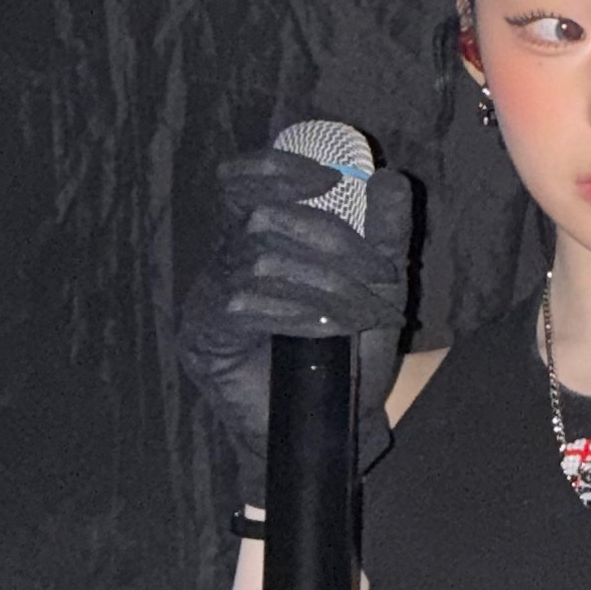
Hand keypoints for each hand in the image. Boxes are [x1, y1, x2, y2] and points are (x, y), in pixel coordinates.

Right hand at [176, 144, 414, 497]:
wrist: (334, 423)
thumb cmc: (351, 349)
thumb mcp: (381, 285)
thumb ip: (387, 232)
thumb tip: (388, 177)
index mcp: (258, 234)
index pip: (240, 179)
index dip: (274, 166)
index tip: (328, 178)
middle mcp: (225, 259)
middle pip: (262, 218)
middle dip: (331, 241)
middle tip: (379, 274)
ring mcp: (207, 298)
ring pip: (258, 260)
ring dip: (322, 283)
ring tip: (361, 312)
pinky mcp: (202, 338)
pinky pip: (243, 307)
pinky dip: (296, 313)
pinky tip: (325, 330)